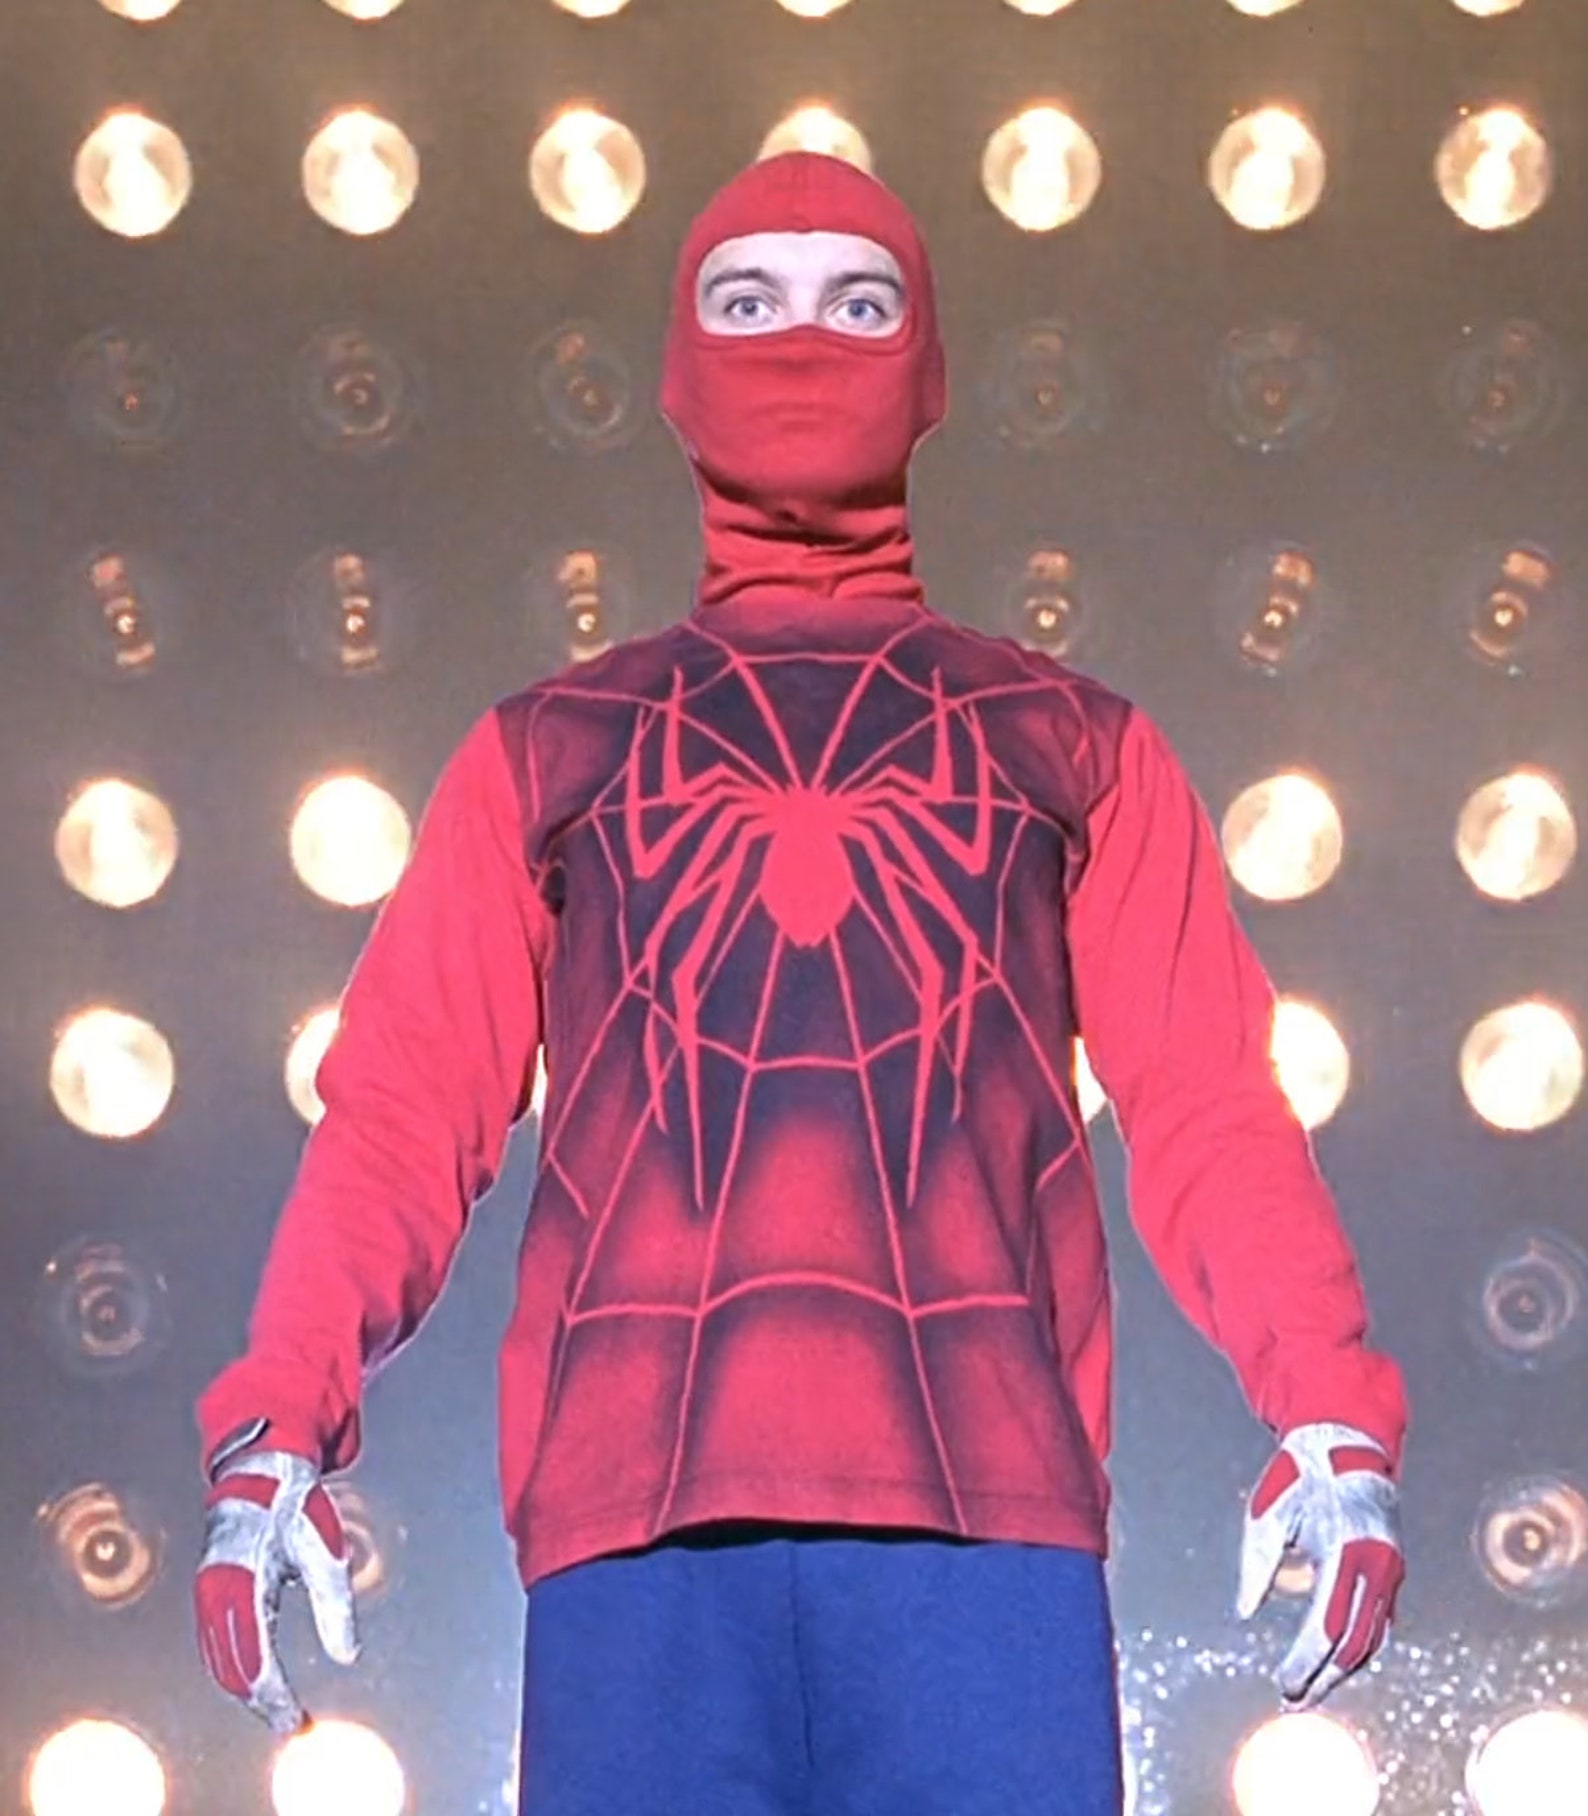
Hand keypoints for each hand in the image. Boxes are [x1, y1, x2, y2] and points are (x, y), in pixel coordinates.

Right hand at [194, 1442, 360, 1734]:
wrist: (260, 1471)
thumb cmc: (297, 1509)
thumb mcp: (325, 1552)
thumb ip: (334, 1606)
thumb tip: (349, 1657)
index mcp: (243, 1582)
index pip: (254, 1656)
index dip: (273, 1695)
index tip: (294, 1720)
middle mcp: (215, 1592)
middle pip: (232, 1666)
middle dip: (260, 1701)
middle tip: (292, 1725)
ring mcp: (207, 1591)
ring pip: (219, 1658)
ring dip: (245, 1689)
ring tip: (278, 1711)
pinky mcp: (210, 1590)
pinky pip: (215, 1642)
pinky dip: (234, 1668)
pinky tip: (256, 1682)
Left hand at [1236, 1421, 1403, 1706]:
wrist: (1345, 1446)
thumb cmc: (1300, 1477)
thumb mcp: (1269, 1511)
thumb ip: (1258, 1562)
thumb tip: (1244, 1611)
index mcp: (1350, 1550)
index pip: (1328, 1626)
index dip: (1306, 1661)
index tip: (1284, 1683)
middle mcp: (1379, 1567)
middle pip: (1354, 1644)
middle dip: (1323, 1677)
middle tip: (1292, 1700)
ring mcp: (1391, 1571)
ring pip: (1371, 1639)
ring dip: (1341, 1671)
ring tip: (1308, 1691)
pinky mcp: (1390, 1572)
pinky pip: (1378, 1623)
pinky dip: (1358, 1649)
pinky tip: (1334, 1666)